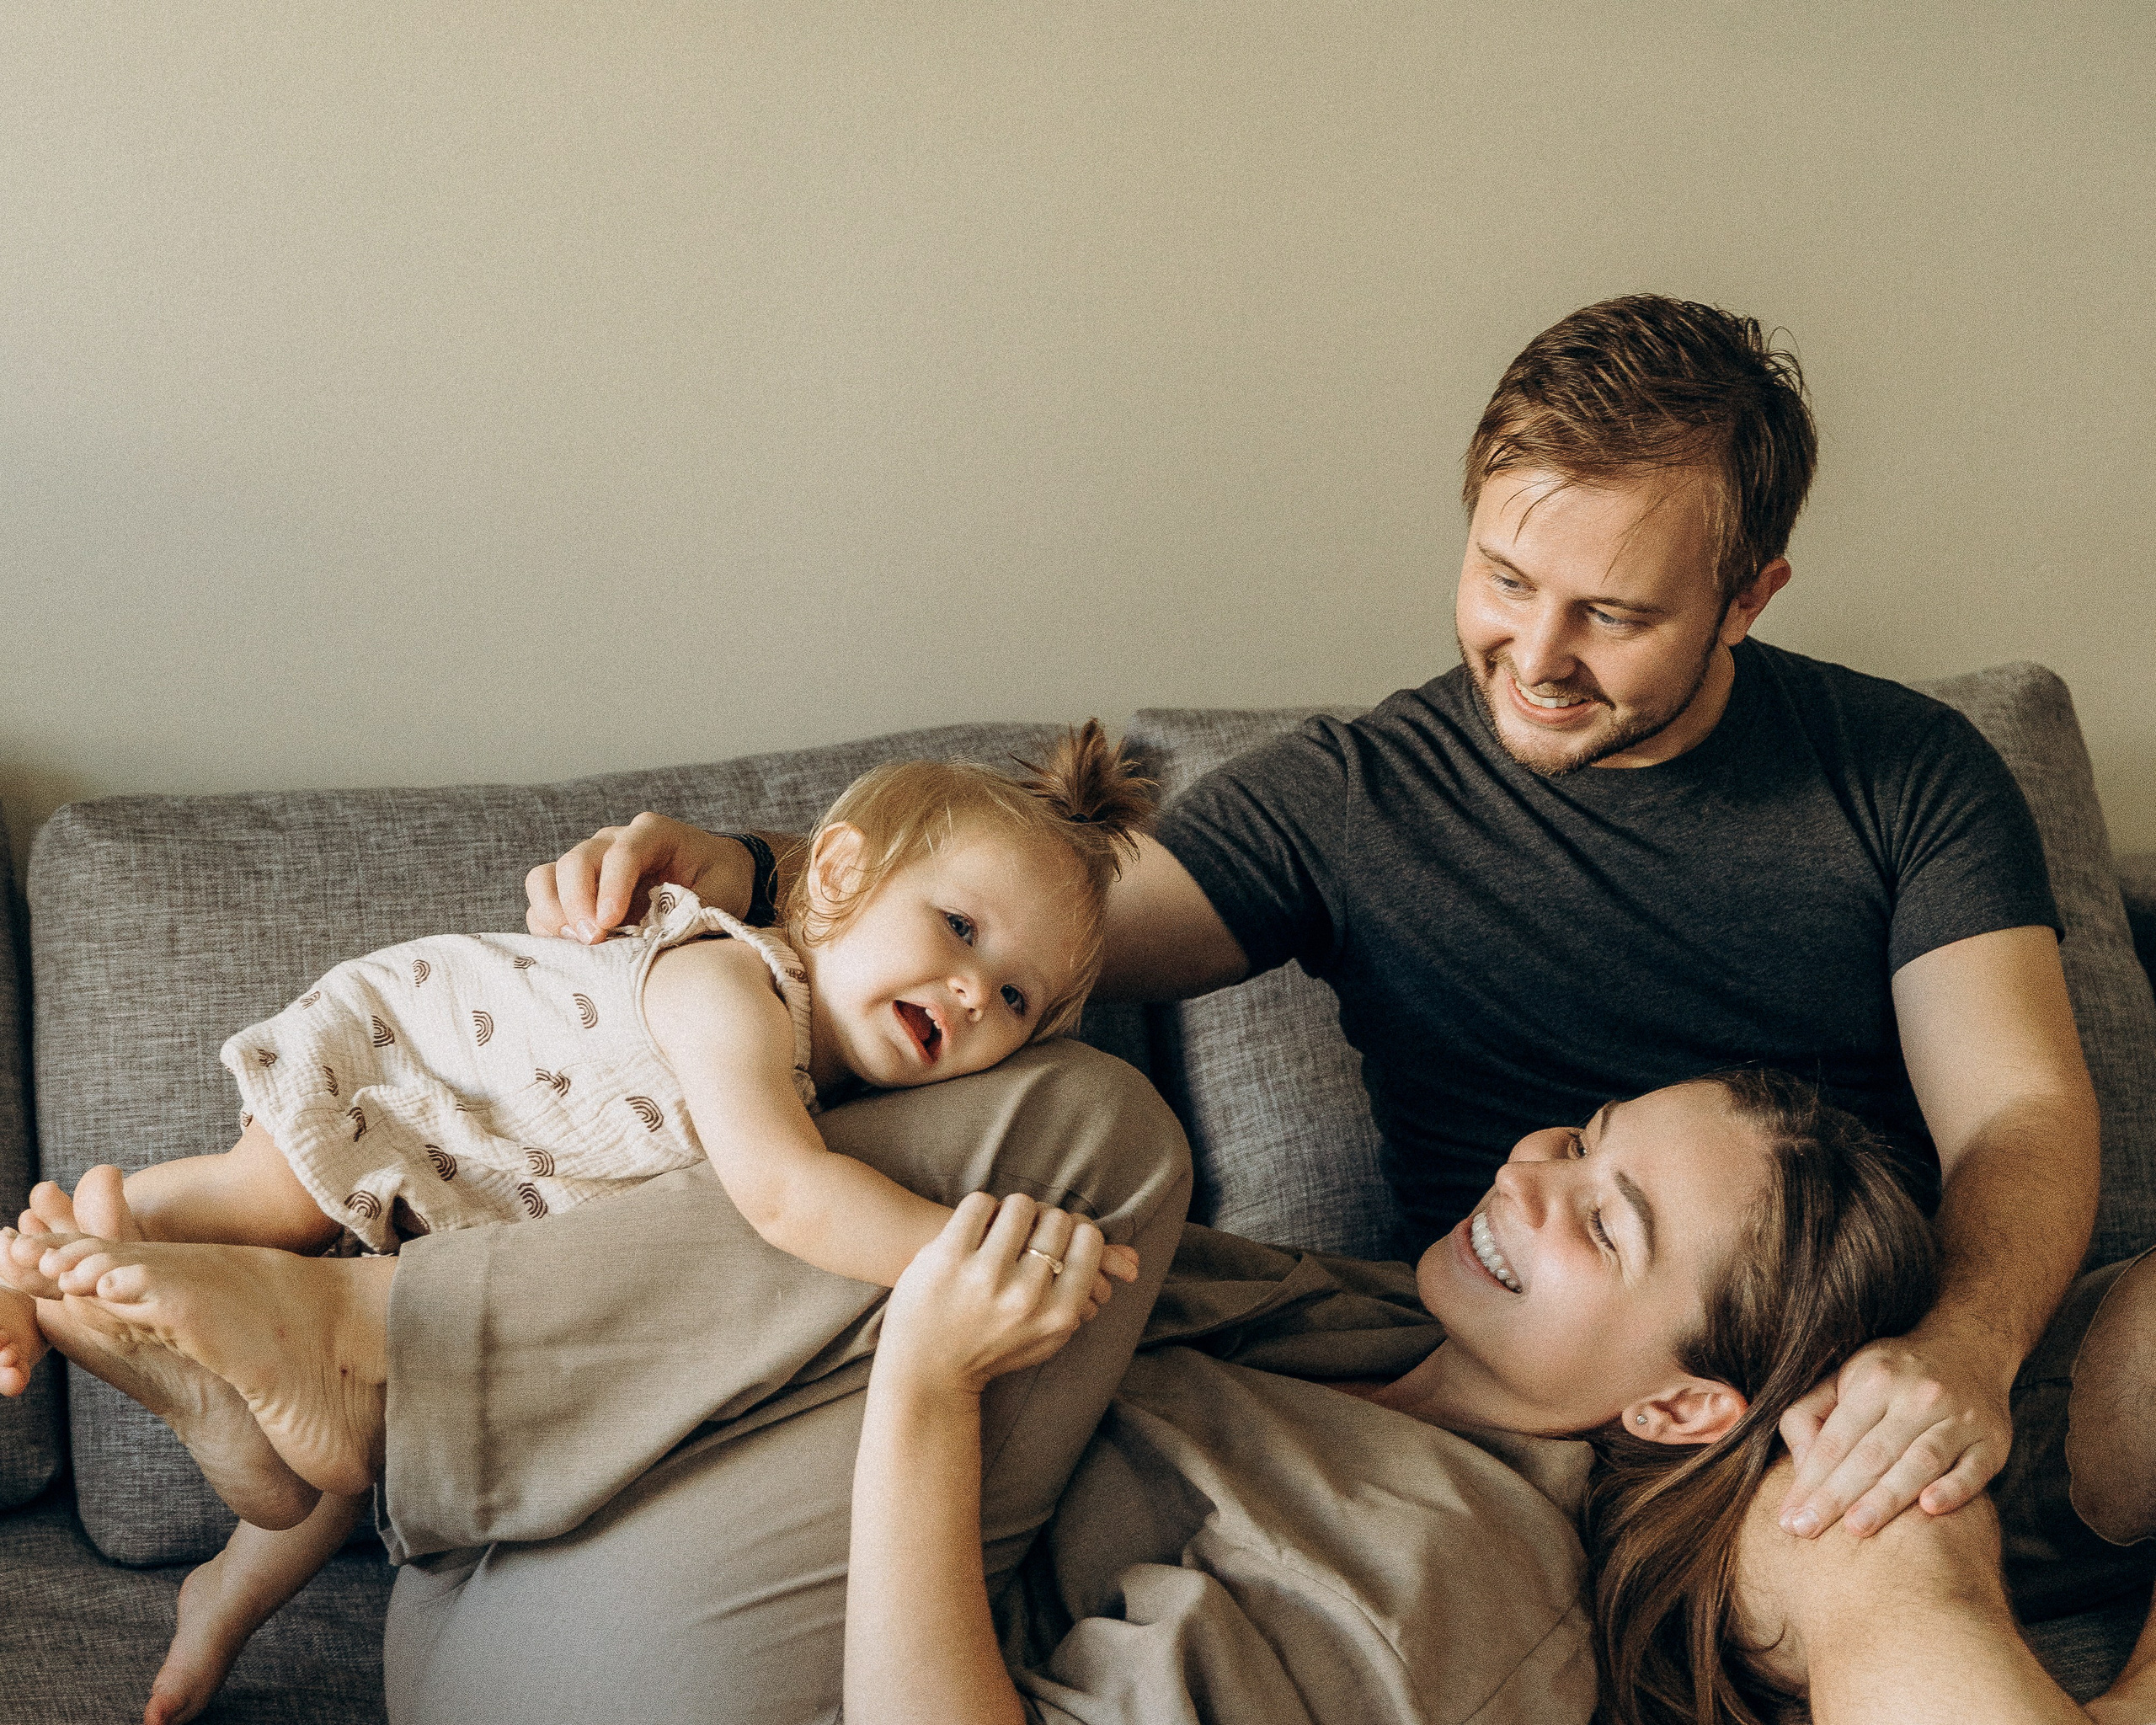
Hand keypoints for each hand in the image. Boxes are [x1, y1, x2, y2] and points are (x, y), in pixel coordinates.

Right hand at [525, 813, 750, 942]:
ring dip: (554, 912)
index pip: (623, 852)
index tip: (610, 922)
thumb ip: (696, 911)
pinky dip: (547, 923)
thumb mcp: (722, 893)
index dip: (612, 887)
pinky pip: (545, 898)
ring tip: (575, 944)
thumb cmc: (719, 880)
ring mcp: (591, 863)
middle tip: (594, 941)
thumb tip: (663, 938)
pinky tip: (567, 948)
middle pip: (578, 860)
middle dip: (578, 903)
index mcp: (653, 833)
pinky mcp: (577, 888)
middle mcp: (614, 841)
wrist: (715, 876)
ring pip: (549, 875)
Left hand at [876, 1193, 1116, 1394]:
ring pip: (1021, 1206)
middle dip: (1047, 1218)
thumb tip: (1132, 1262)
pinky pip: (981, 1203)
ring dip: (1015, 1209)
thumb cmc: (992, 1348)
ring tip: (1004, 1224)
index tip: (1063, 1234)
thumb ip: (1087, 1298)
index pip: (1088, 1241)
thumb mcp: (1045, 1335)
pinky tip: (976, 1224)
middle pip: (1057, 1220)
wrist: (924, 1371)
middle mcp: (1025, 1296)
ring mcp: (984, 1276)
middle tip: (1032, 1228)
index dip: (1077, 1230)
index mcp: (1056, 1316)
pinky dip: (982, 1208)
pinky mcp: (947, 1257)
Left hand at [1776, 1330, 2013, 1537]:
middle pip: (1872, 1453)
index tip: (1788, 1517)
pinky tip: (1929, 1509)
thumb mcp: (1846, 1377)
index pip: (1836, 1438)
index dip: (1810, 1478)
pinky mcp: (1992, 1441)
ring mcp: (1959, 1418)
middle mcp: (1918, 1396)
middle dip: (1836, 1495)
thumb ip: (1812, 1414)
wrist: (1970, 1347)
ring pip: (1919, 1462)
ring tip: (1856, 1529)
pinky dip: (1953, 1489)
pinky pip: (1973, 1470)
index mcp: (1875, 1379)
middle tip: (1807, 1529)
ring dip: (1887, 1497)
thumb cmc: (1893, 1375)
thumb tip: (1798, 1463)